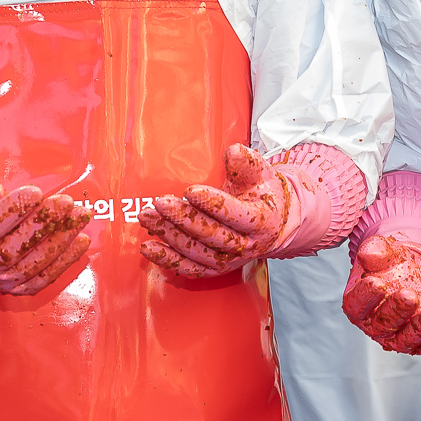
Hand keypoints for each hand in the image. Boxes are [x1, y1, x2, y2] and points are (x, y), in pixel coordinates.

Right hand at [0, 178, 93, 295]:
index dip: (11, 212)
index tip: (34, 192)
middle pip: (13, 250)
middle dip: (43, 224)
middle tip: (64, 202)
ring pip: (32, 266)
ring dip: (61, 241)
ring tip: (79, 215)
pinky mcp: (13, 289)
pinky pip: (42, 279)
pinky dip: (65, 261)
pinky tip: (81, 240)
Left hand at [141, 144, 297, 276]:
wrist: (271, 223)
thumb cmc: (263, 195)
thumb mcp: (262, 173)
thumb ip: (246, 163)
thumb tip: (232, 152)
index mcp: (261, 221)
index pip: (236, 214)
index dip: (212, 203)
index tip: (190, 191)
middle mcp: (246, 245)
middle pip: (211, 234)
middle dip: (183, 219)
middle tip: (161, 203)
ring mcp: (229, 260)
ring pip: (197, 252)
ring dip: (169, 236)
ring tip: (148, 218)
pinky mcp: (214, 268)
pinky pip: (189, 268)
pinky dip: (167, 260)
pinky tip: (148, 248)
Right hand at [342, 235, 420, 357]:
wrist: (412, 271)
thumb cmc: (390, 263)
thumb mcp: (382, 250)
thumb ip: (374, 250)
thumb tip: (368, 255)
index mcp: (359, 304)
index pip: (356, 305)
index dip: (365, 296)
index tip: (377, 283)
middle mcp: (376, 325)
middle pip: (383, 324)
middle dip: (397, 310)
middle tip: (410, 296)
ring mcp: (398, 335)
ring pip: (405, 340)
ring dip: (419, 330)